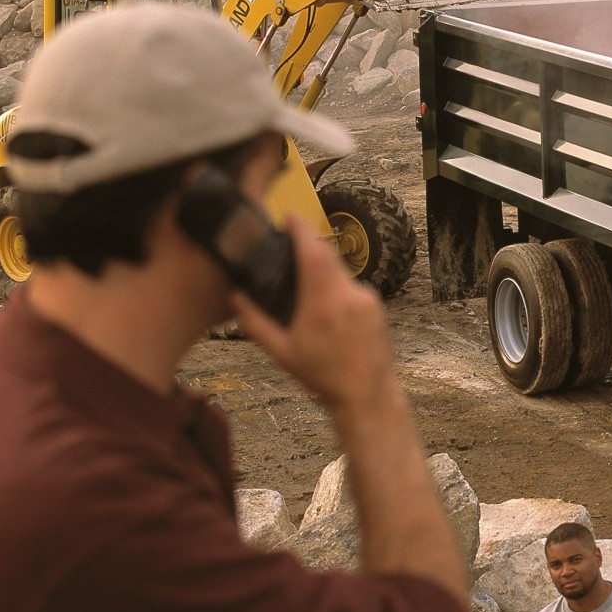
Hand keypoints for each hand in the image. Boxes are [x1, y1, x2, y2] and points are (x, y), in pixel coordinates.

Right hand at [233, 217, 396, 414]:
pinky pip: (352, 286)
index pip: (313, 251)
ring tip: (306, 294)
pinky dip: (337, 289)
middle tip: (290, 242)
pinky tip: (328, 313)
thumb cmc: (323, 377)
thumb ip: (254, 323)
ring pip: (340, 272)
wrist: (367, 395)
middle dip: (309, 246)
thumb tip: (234, 298)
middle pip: (327, 255)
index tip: (289, 215)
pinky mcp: (377, 305)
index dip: (301, 229)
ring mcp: (367, 299)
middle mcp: (349, 295)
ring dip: (322, 274)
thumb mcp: (281, 353)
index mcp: (323, 304)